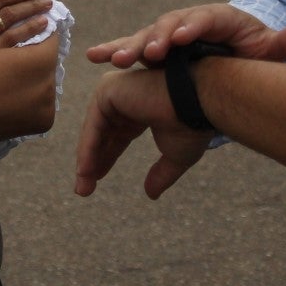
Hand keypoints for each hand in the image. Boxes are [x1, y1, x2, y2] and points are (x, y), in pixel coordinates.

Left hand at [73, 68, 213, 198]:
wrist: (202, 102)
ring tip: (83, 188)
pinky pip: (93, 126)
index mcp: (138, 107)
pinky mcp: (108, 91)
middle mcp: (123, 96)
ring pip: (94, 132)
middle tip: (83, 190)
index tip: (95, 180)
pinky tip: (86, 172)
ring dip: (87, 160)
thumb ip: (161, 173)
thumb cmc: (193, 124)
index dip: (106, 158)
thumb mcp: (175, 155)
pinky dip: (88, 149)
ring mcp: (114, 90)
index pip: (115, 135)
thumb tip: (151, 195)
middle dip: (92, 162)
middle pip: (101, 134)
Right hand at [85, 3, 285, 69]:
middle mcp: (186, 21)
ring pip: (145, 37)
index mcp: (217, 18)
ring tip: (113, 60)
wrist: (230, 50)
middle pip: (167, 27)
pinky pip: (131, 48)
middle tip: (144, 55)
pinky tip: (93, 55)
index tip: (180, 39)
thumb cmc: (249, 49)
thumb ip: (285, 44)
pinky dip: (113, 50)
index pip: (203, 19)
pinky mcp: (152, 48)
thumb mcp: (268, 48)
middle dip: (154, 39)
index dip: (190, 27)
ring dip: (128, 47)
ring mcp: (167, 34)